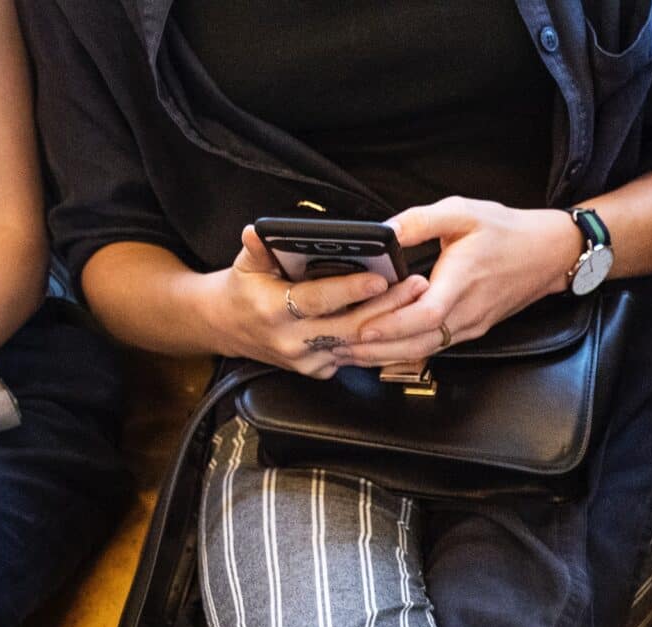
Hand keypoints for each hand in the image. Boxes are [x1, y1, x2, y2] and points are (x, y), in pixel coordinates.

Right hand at [199, 226, 415, 376]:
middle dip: (388, 307)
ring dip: (394, 326)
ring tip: (422, 303)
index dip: (349, 291)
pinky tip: (409, 326)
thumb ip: (257, 249)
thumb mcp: (244, 264)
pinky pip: (357, 358)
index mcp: (273, 311)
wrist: (229, 328)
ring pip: (360, 347)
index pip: (318, 300)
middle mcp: (293, 341)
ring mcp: (308, 361)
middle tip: (418, 286)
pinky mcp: (320, 371)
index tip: (379, 279)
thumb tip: (257, 231)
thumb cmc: (243, 289)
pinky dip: (384, 343)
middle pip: (350, 327)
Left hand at [343, 198, 582, 371]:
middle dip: (377, 350)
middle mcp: (468, 312)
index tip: (362, 328)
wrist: (548, 254)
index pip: (426, 314)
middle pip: (419, 342)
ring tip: (350, 354)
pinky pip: (435, 346)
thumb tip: (384, 230)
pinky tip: (381, 349)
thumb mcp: (462, 212)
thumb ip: (420, 221)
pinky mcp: (472, 329)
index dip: (393, 324)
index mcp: (464, 281)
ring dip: (386, 355)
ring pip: (425, 349)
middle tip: (338, 348)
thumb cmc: (506, 231)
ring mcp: (471, 325)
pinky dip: (405, 350)